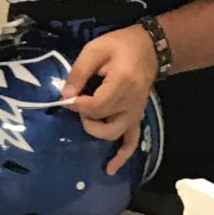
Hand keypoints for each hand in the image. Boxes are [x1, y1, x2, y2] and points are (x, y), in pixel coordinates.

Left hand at [61, 25, 158, 174]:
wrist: (149, 48)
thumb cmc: (120, 46)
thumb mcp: (95, 49)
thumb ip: (79, 72)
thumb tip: (65, 96)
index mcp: (122, 83)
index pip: (96, 106)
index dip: (78, 105)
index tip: (67, 98)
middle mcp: (130, 103)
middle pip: (102, 121)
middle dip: (84, 114)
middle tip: (78, 101)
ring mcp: (135, 113)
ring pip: (113, 134)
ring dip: (96, 130)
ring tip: (86, 120)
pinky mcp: (135, 118)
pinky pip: (131, 142)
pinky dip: (121, 157)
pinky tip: (109, 169)